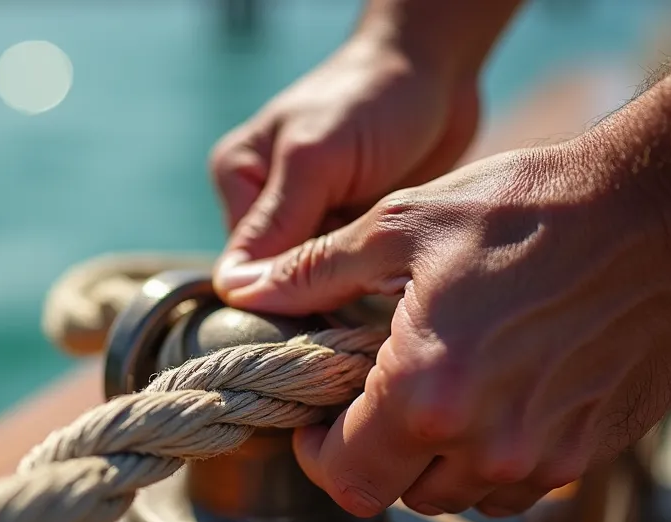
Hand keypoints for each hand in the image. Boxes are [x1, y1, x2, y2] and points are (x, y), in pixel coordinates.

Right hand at [209, 36, 479, 278]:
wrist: (438, 71)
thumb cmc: (371, 100)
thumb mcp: (316, 159)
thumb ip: (276, 223)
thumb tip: (231, 288)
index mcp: (240, 178)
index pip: (242, 266)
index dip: (280, 292)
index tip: (325, 300)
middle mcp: (268, 202)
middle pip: (280, 278)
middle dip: (317, 288)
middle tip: (359, 287)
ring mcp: (312, 216)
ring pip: (318, 280)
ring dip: (347, 284)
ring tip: (380, 275)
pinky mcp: (352, 226)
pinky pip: (350, 272)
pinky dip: (368, 276)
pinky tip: (391, 271)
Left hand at [216, 141, 670, 517]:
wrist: (669, 213)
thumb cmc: (533, 208)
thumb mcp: (406, 223)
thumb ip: (316, 271)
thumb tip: (246, 288)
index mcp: (424, 393)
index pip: (342, 477)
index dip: (318, 452)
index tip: (320, 418)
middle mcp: (484, 444)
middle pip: (397, 494)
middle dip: (373, 453)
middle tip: (377, 393)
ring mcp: (545, 457)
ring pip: (458, 495)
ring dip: (434, 457)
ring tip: (441, 383)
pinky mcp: (591, 453)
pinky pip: (519, 483)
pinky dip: (492, 455)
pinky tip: (497, 391)